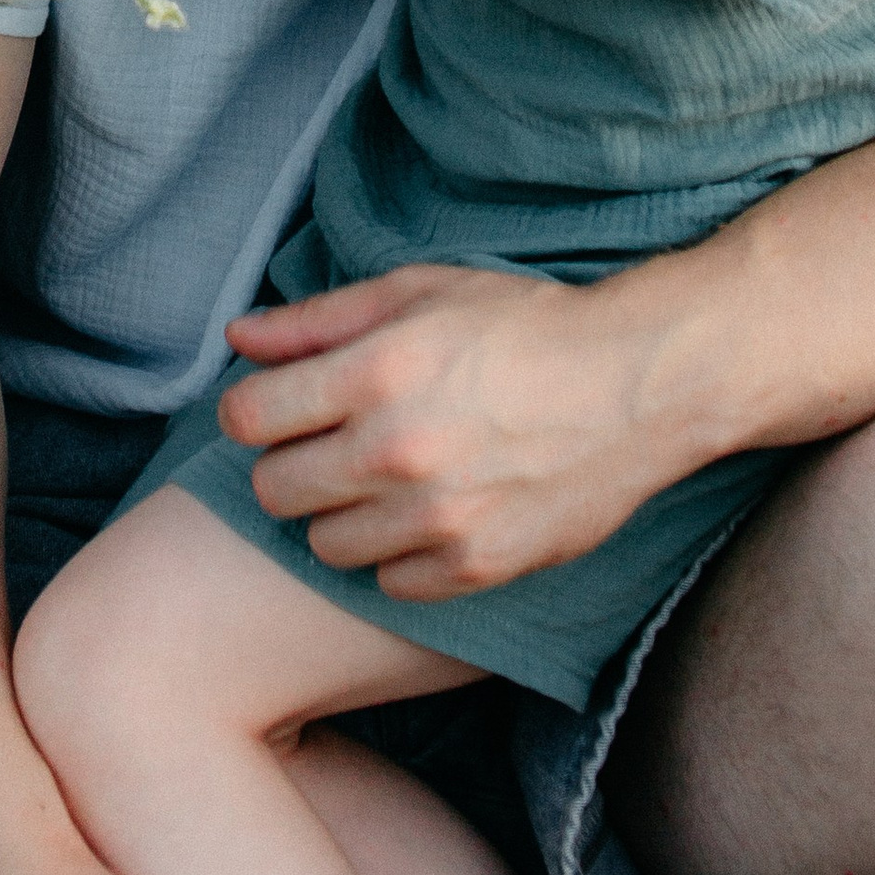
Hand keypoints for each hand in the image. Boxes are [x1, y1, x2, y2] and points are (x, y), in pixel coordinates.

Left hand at [220, 262, 689, 596]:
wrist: (636, 384)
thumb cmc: (521, 326)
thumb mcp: (417, 292)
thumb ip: (318, 319)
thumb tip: (238, 339)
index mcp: (373, 372)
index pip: (248, 419)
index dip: (254, 411)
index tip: (280, 406)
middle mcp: (396, 450)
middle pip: (275, 489)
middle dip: (289, 463)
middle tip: (331, 442)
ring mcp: (438, 516)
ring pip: (325, 545)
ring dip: (341, 513)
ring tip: (384, 476)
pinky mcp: (478, 565)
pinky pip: (390, 582)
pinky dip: (398, 554)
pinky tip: (428, 512)